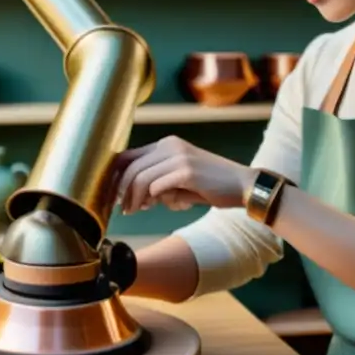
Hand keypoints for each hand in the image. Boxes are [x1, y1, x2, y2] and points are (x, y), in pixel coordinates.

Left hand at [112, 136, 255, 214]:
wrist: (242, 185)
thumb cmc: (210, 186)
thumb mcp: (180, 178)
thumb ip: (158, 182)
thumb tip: (135, 196)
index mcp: (167, 144)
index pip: (129, 155)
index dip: (116, 176)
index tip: (113, 195)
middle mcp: (170, 145)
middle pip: (131, 166)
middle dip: (121, 190)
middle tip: (122, 208)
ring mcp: (179, 156)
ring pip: (140, 177)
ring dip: (133, 198)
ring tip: (134, 211)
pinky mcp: (186, 171)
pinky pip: (156, 186)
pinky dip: (151, 198)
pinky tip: (153, 206)